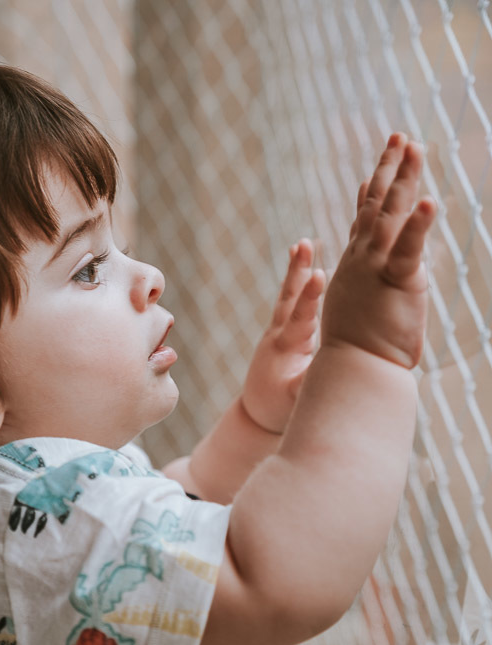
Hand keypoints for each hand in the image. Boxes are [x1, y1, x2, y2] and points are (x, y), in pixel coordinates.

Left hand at [241, 240, 324, 433]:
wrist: (257, 410)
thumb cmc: (278, 408)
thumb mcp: (294, 399)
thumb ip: (306, 384)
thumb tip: (325, 372)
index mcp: (286, 349)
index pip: (300, 318)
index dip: (310, 297)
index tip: (319, 275)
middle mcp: (280, 334)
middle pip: (290, 298)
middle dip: (298, 271)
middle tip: (304, 245)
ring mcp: (279, 329)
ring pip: (289, 294)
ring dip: (297, 269)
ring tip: (302, 243)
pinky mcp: (283, 329)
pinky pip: (291, 298)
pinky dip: (296, 277)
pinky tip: (299, 255)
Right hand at [322, 133, 436, 368]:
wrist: (354, 370)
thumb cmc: (356, 354)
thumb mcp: (357, 314)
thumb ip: (366, 296)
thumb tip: (372, 296)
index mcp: (355, 268)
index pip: (363, 224)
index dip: (369, 196)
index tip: (370, 175)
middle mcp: (362, 259)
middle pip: (377, 205)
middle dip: (389, 168)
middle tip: (400, 137)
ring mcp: (376, 266)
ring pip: (391, 213)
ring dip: (403, 177)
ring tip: (413, 146)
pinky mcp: (397, 280)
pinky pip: (409, 247)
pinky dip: (419, 224)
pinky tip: (429, 201)